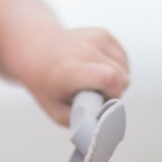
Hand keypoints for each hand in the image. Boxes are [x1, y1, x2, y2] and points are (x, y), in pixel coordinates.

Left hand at [14, 26, 129, 126]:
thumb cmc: (47, 86)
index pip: (107, 78)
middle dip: (114, 92)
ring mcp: (95, 38)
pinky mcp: (103, 33)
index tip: (102, 103)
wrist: (36, 51)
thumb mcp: (56, 111)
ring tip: (93, 83)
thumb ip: (81, 121)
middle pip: (121, 77)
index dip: (113, 95)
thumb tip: (105, 127)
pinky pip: (122, 58)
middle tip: (94, 96)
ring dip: (116, 81)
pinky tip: (97, 70)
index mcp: (69, 70)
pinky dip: (116, 68)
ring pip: (125, 68)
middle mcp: (83, 50)